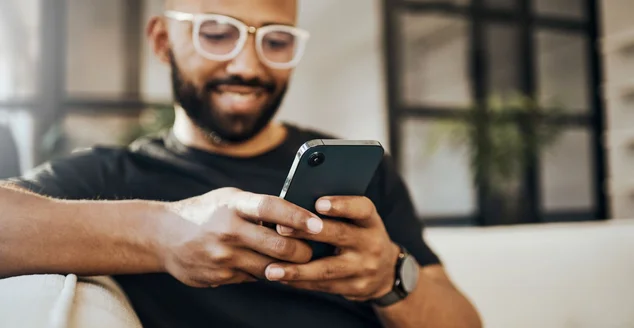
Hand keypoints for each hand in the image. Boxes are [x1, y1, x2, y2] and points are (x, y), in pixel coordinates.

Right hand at [157, 188, 324, 287]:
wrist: (164, 236)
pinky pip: (254, 278)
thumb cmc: (207, 212)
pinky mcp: (220, 276)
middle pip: (279, 246)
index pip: (272, 208)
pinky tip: (268, 266)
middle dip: (303, 251)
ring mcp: (224, 256)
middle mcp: (229, 230)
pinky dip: (266, 272)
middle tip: (313, 249)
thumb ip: (259, 207)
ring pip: (271, 268)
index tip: (319, 224)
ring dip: (289, 266)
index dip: (297, 217)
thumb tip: (298, 217)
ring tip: (298, 260)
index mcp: (234, 205)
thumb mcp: (229, 199)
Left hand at [266, 196, 400, 300]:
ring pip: (328, 268)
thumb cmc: (359, 235)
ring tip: (271, 269)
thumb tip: (295, 203)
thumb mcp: (357, 221)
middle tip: (281, 230)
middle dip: (308, 233)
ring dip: (297, 270)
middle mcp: (371, 243)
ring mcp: (364, 268)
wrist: (385, 272)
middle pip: (340, 235)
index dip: (341, 205)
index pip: (361, 209)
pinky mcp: (355, 287)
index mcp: (370, 220)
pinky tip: (280, 278)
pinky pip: (323, 285)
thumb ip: (335, 213)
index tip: (319, 204)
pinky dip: (300, 282)